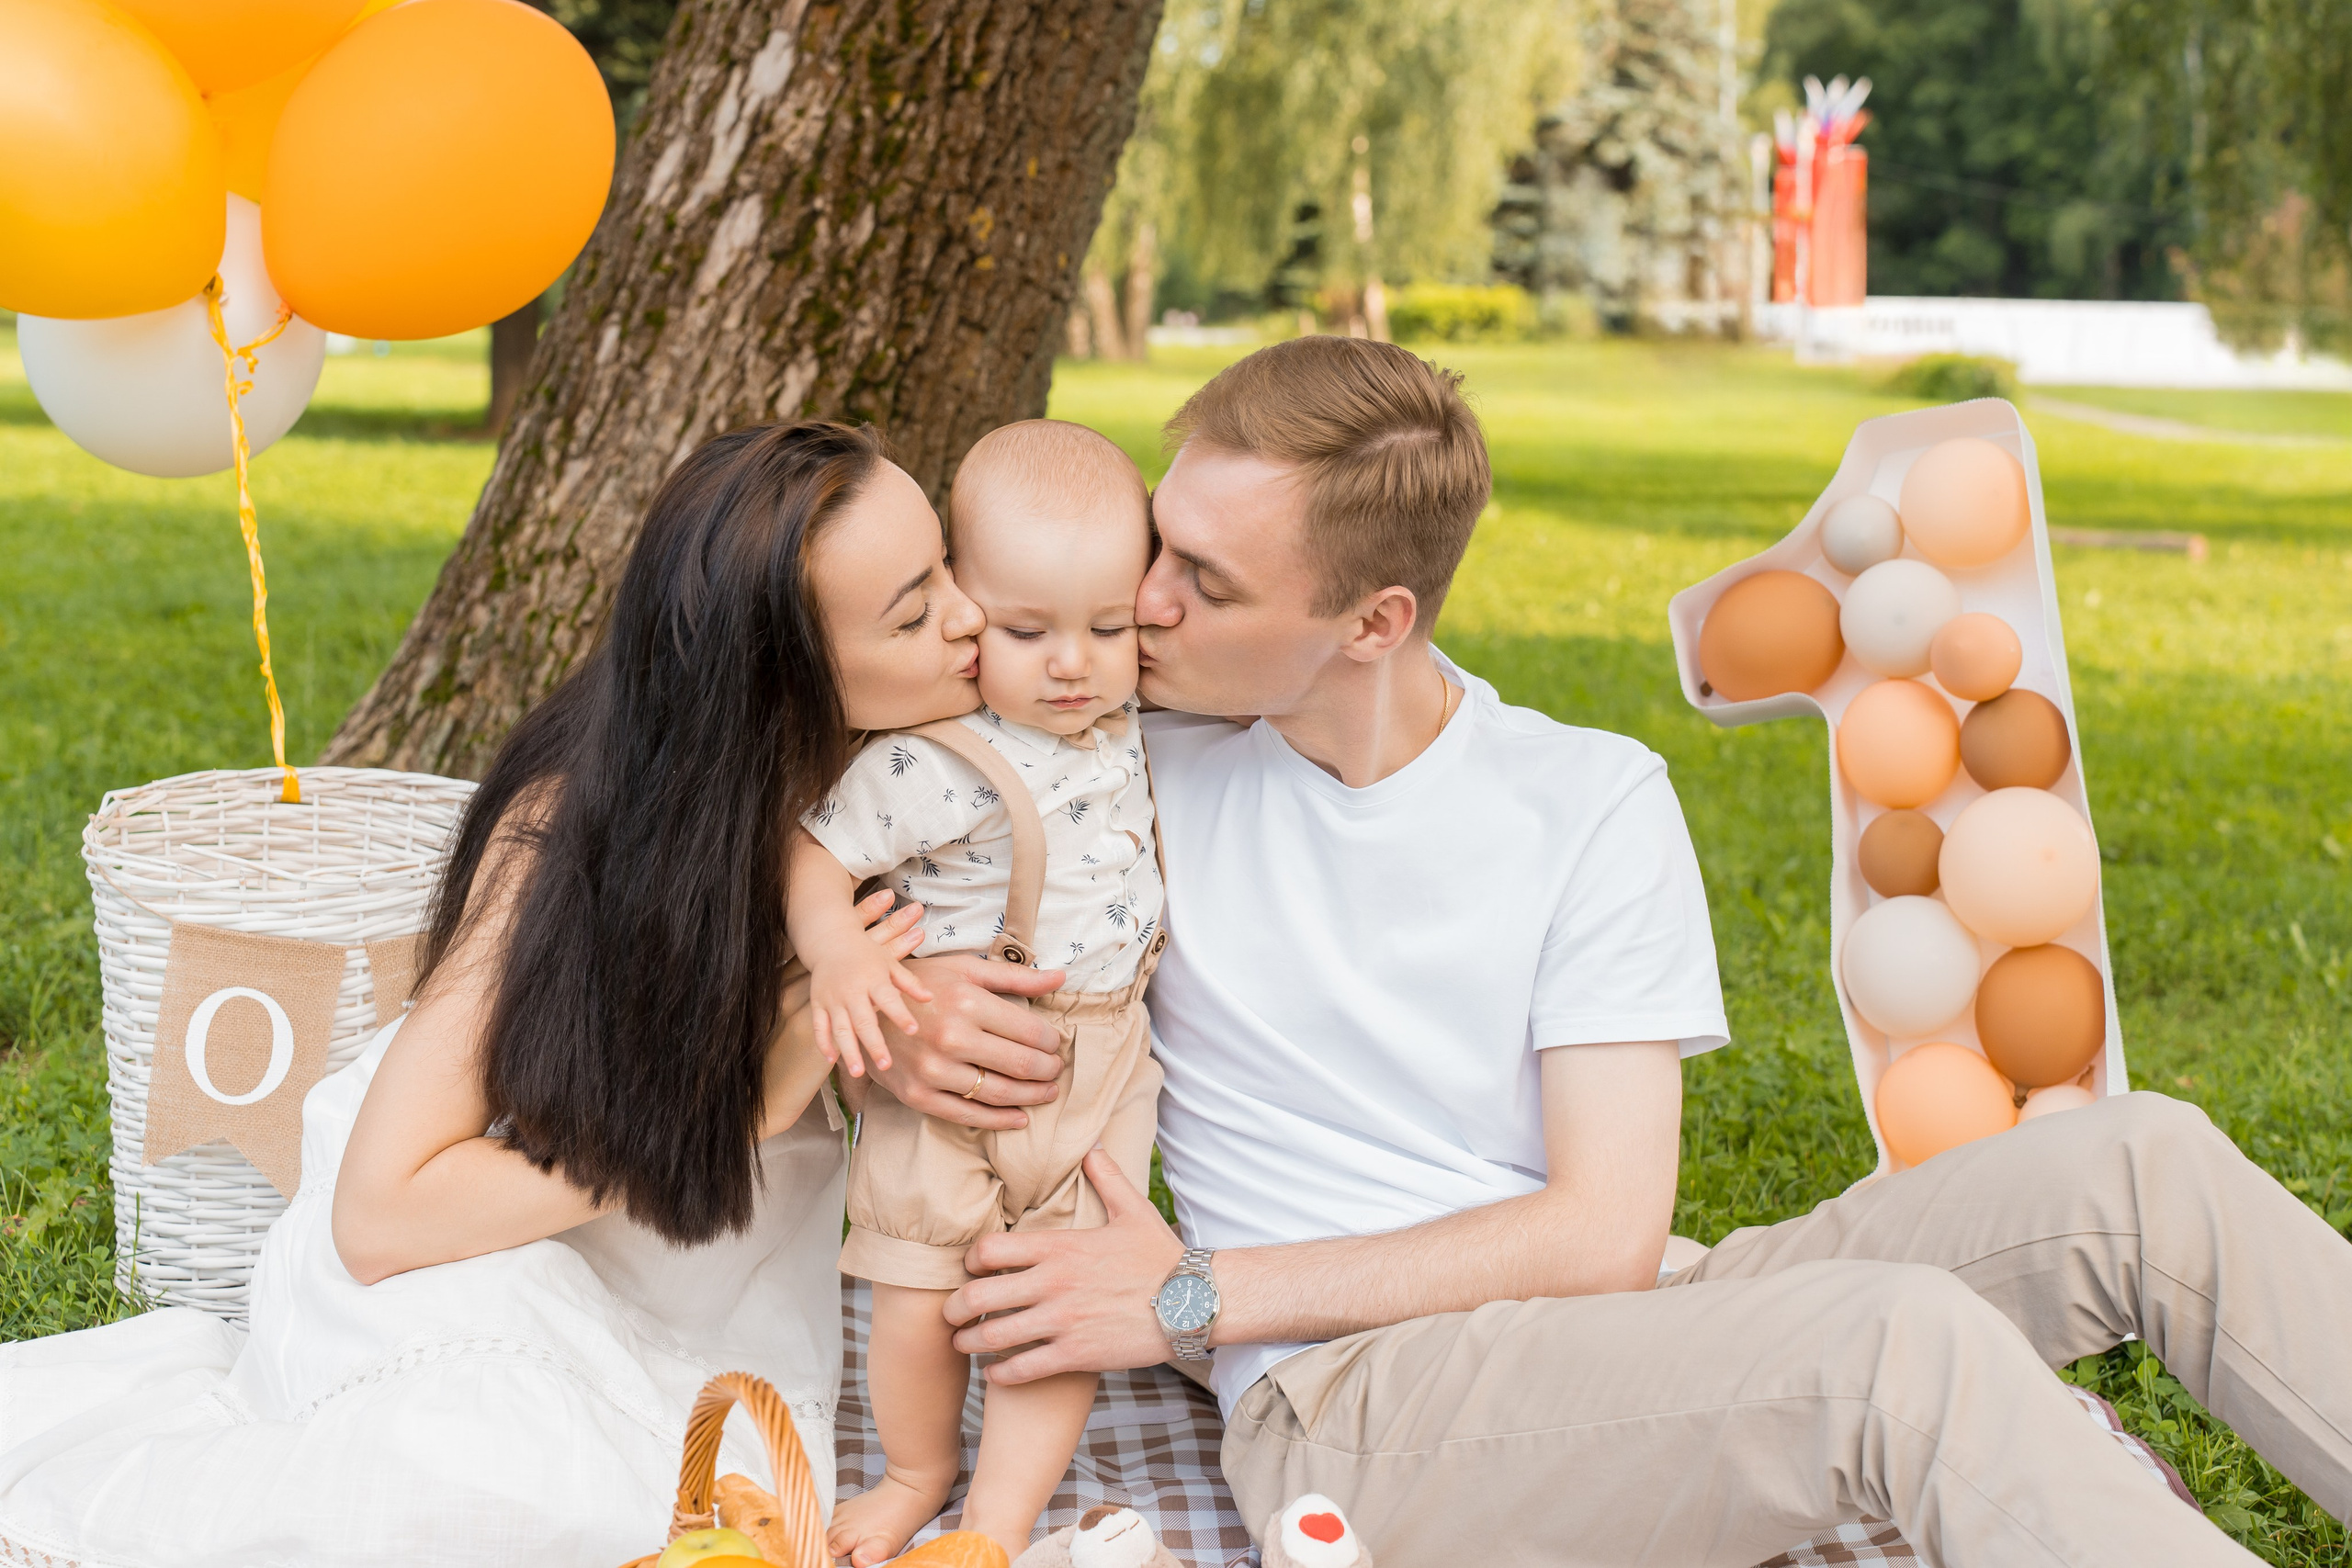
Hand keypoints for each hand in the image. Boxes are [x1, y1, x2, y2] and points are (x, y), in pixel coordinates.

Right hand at [807, 907, 932, 1077]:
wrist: (831, 940)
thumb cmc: (867, 953)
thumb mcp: (890, 962)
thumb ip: (909, 982)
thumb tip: (930, 998)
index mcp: (873, 979)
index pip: (889, 999)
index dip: (900, 1015)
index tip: (913, 1030)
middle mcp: (852, 990)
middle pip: (863, 1020)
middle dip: (874, 1044)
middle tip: (886, 1065)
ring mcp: (832, 998)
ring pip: (840, 1029)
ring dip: (849, 1051)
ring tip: (858, 1073)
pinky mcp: (818, 1003)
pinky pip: (819, 1026)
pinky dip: (824, 1043)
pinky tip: (832, 1060)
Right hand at [864, 953, 1069, 1130]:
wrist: (864, 1010)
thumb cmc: (922, 985)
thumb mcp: (966, 969)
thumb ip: (1015, 977)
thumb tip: (1061, 978)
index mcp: (967, 1002)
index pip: (1029, 1032)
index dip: (1051, 1043)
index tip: (1056, 1045)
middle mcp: (951, 1038)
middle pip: (1020, 1064)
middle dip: (1048, 1070)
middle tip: (1056, 1070)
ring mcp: (933, 1070)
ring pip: (999, 1093)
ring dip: (1032, 1096)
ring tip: (1046, 1091)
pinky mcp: (918, 1095)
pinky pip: (968, 1115)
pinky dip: (1000, 1120)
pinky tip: (1019, 1117)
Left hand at [944, 1149, 1184, 1382]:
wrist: (1193, 1302)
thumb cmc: (1161, 1256)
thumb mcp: (1133, 1210)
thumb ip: (1107, 1178)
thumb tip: (1095, 1146)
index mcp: (1060, 1247)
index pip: (989, 1250)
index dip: (970, 1261)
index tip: (970, 1269)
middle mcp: (1053, 1284)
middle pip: (977, 1296)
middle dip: (954, 1308)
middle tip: (950, 1314)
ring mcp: (1062, 1322)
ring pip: (992, 1337)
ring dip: (968, 1343)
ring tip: (961, 1345)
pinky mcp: (1075, 1355)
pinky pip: (1022, 1370)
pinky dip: (1000, 1374)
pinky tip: (994, 1372)